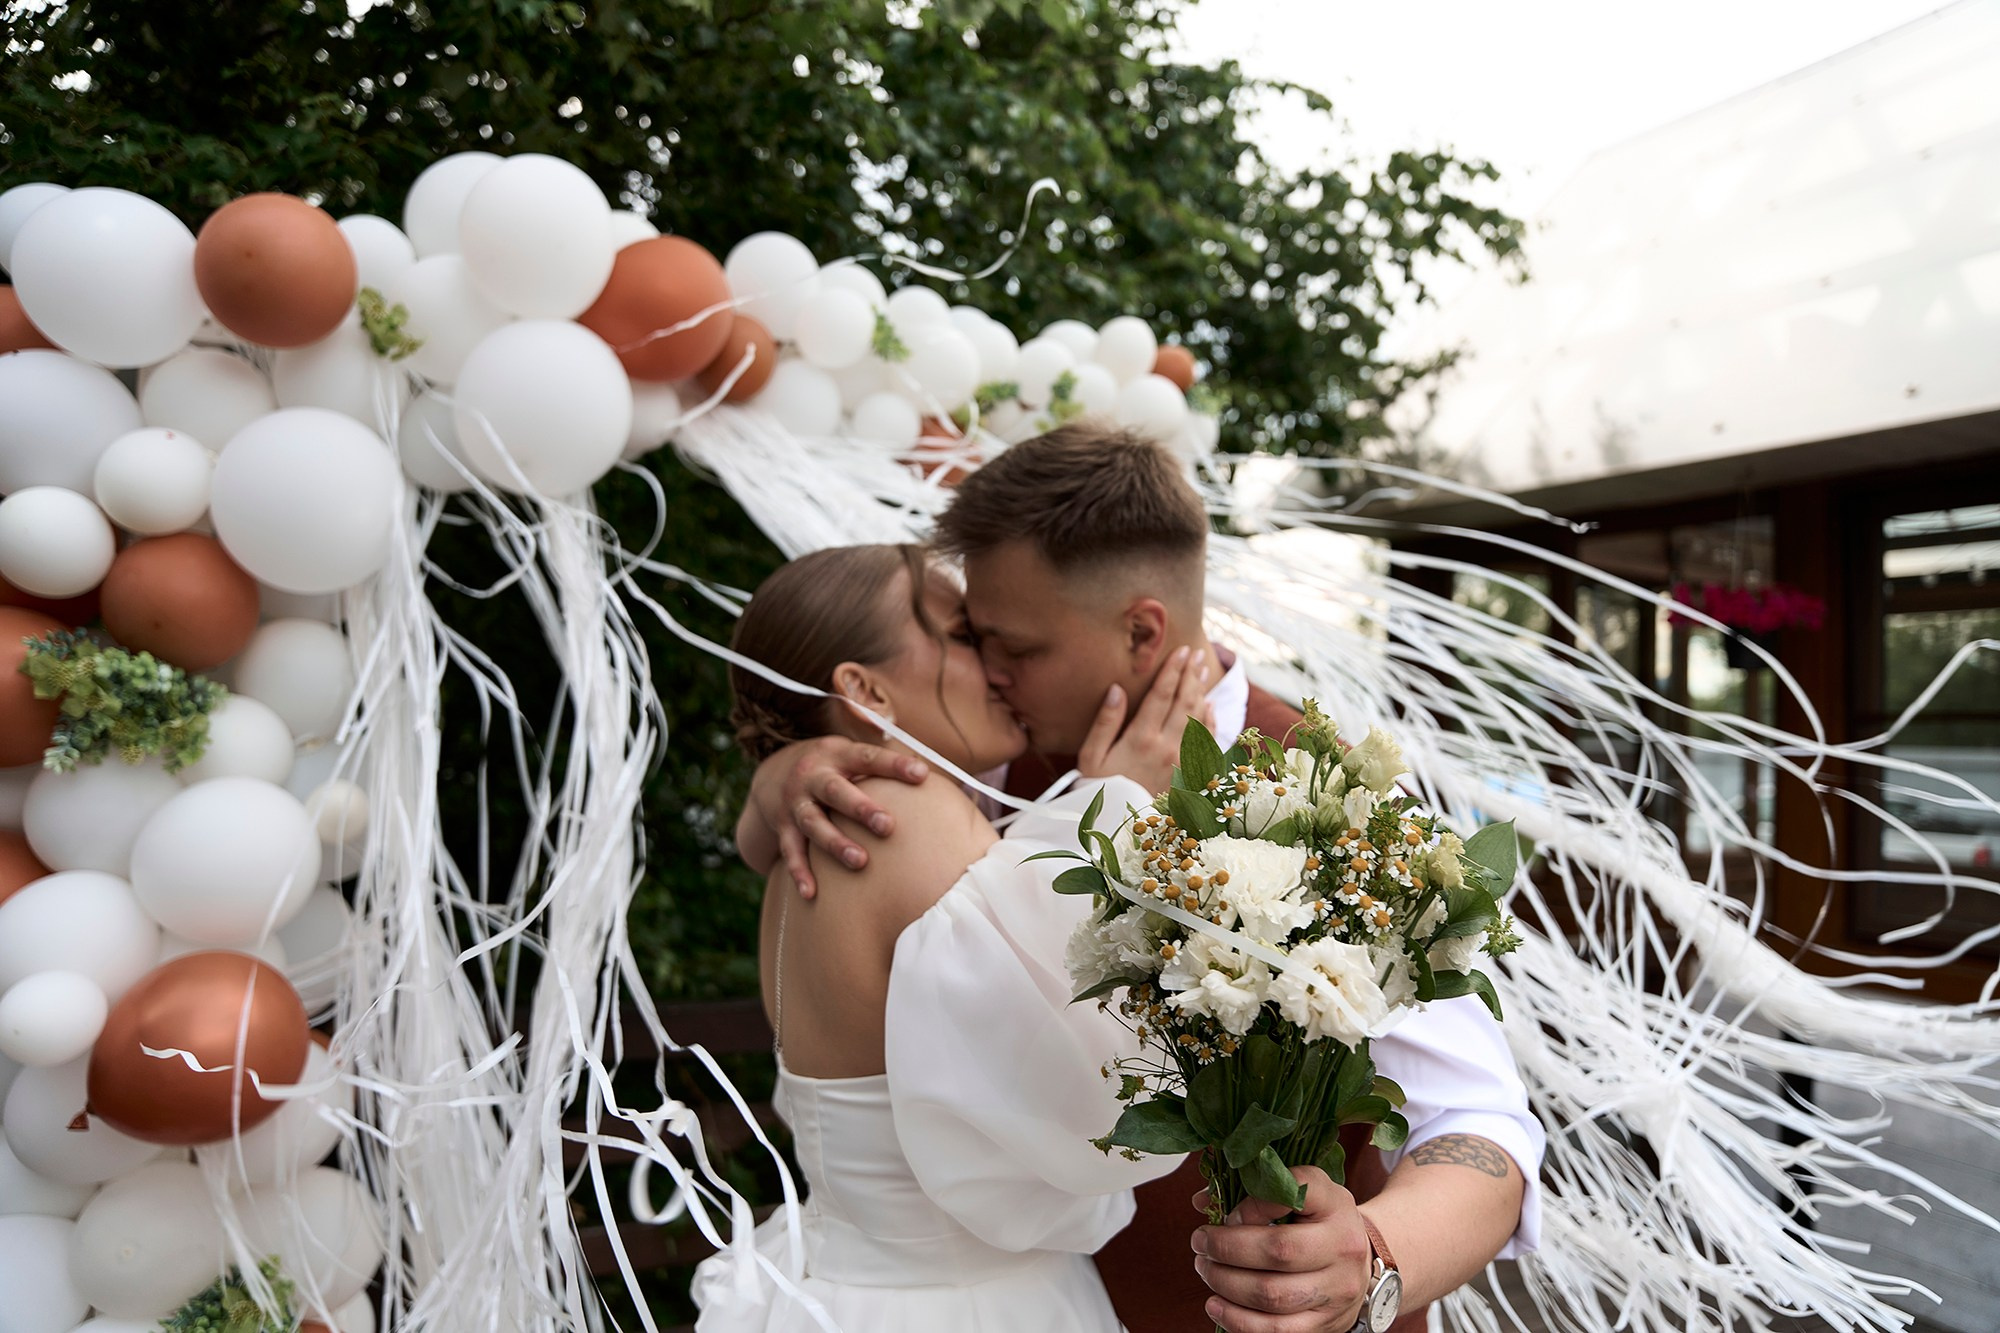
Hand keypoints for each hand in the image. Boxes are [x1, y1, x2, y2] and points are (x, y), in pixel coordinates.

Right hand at [743, 737, 927, 897]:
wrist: (776, 771)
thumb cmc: (834, 767)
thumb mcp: (852, 751)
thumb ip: (884, 760)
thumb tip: (926, 770)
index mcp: (837, 754)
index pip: (868, 758)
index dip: (895, 765)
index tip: (921, 775)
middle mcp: (813, 777)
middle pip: (836, 791)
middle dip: (861, 809)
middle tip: (887, 825)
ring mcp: (795, 802)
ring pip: (813, 823)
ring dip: (835, 843)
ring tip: (860, 861)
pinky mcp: (783, 826)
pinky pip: (790, 850)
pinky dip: (799, 871)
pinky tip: (812, 893)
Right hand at [1077, 645, 1214, 791]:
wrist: (1119, 829)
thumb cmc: (1099, 789)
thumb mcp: (1091, 756)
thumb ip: (1105, 722)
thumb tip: (1116, 689)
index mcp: (1141, 739)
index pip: (1162, 695)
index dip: (1173, 671)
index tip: (1181, 651)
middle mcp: (1166, 747)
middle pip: (1185, 702)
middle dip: (1191, 675)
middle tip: (1196, 654)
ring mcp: (1183, 763)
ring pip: (1199, 720)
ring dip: (1202, 692)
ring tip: (1202, 671)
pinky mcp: (1190, 776)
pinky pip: (1207, 744)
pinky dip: (1211, 722)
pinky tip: (1209, 707)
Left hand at [1191, 1167, 1370, 1332]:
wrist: (1359, 1260)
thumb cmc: (1320, 1221)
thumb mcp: (1299, 1193)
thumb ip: (1253, 1191)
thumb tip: (1201, 1201)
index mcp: (1334, 1204)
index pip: (1295, 1193)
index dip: (1253, 1204)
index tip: (1229, 1213)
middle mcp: (1342, 1246)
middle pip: (1278, 1251)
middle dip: (1227, 1249)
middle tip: (1201, 1243)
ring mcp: (1336, 1289)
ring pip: (1273, 1295)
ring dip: (1227, 1284)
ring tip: (1206, 1270)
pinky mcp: (1325, 1323)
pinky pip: (1277, 1330)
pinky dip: (1238, 1320)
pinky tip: (1217, 1305)